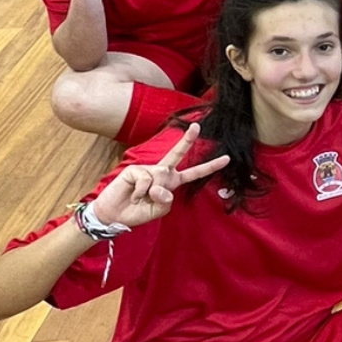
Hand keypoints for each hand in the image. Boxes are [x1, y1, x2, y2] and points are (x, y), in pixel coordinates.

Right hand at [89, 124, 229, 228]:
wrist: (114, 215)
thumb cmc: (137, 212)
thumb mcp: (159, 210)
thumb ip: (166, 200)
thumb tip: (160, 185)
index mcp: (171, 182)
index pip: (194, 173)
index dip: (210, 167)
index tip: (226, 158)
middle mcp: (162, 173)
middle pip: (177, 154)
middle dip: (187, 140)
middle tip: (197, 126)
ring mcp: (148, 170)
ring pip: (160, 177)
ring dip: (151, 193)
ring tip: (140, 199)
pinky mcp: (135, 170)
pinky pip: (146, 180)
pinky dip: (140, 192)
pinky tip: (133, 195)